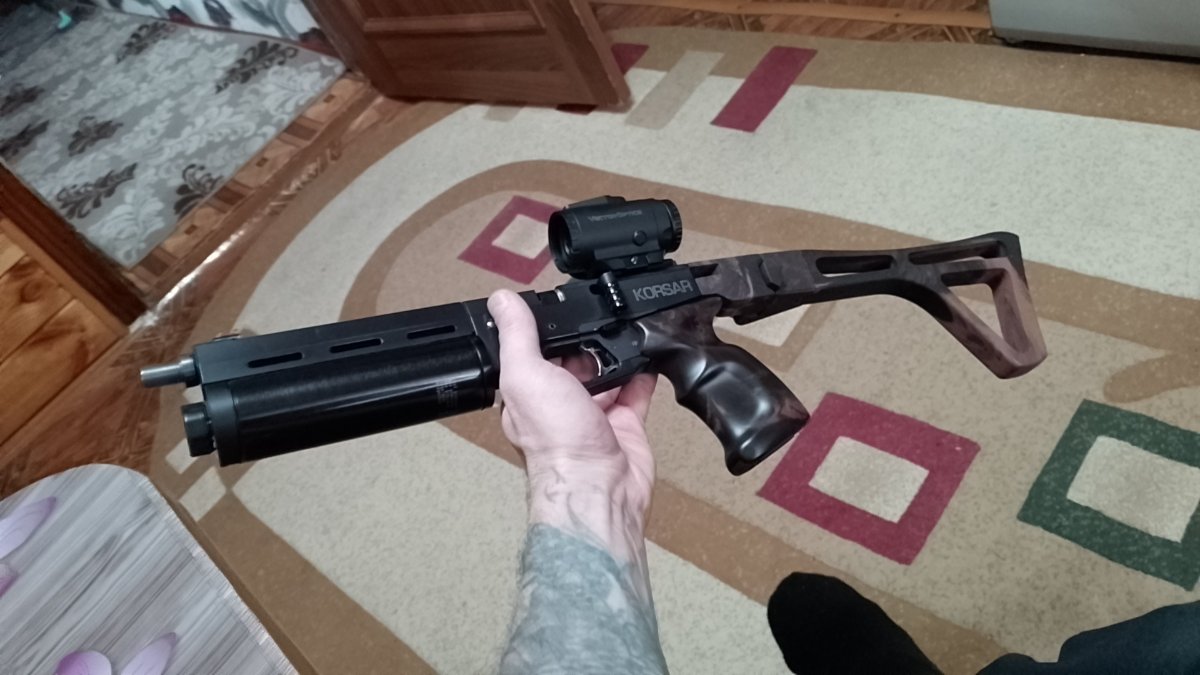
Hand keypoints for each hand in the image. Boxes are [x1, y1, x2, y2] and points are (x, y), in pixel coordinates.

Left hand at [487, 290, 658, 524]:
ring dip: (617, 352)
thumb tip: (500, 299)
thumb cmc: (555, 441)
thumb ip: (516, 336)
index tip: (560, 306)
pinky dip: (645, 371)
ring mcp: (594, 414)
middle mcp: (558, 403)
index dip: (546, 329)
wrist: (600, 484)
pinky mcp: (626, 423)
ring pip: (607, 371)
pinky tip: (650, 352)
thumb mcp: (526, 374)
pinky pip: (638, 389)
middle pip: (574, 358)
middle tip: (599, 317)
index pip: (534, 350)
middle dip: (587, 339)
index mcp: (528, 392)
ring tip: (626, 329)